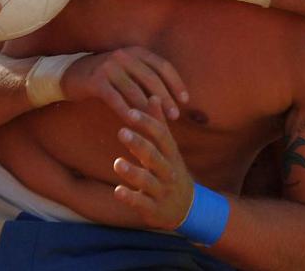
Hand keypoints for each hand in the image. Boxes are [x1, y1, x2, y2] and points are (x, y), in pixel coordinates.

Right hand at [61, 48, 188, 122]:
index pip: (162, 65)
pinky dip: (126, 112)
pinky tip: (133, 124)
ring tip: (158, 123)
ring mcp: (109, 67)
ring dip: (148, 109)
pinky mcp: (96, 80)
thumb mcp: (127, 70)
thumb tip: (171, 96)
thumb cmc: (104, 76)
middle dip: (166, 98)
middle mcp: (124, 55)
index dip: (176, 83)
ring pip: (135, 91)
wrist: (70, 74)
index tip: (185, 101)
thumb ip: (145, 77)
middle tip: (175, 116)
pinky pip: (116, 99)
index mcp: (135, 51)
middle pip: (151, 78)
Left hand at [112, 97, 193, 229]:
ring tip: (116, 162)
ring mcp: (162, 191)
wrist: (188, 208)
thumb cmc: (171, 170)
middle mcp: (168, 171)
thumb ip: (159, 123)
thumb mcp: (168, 148)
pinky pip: (142, 203)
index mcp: (171, 154)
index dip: (147, 123)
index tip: (131, 112)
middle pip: (155, 156)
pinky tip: (117, 191)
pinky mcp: (153, 209)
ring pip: (148, 181)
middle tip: (122, 131)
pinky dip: (130, 198)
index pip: (161, 135)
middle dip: (139, 144)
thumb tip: (153, 95)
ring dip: (132, 172)